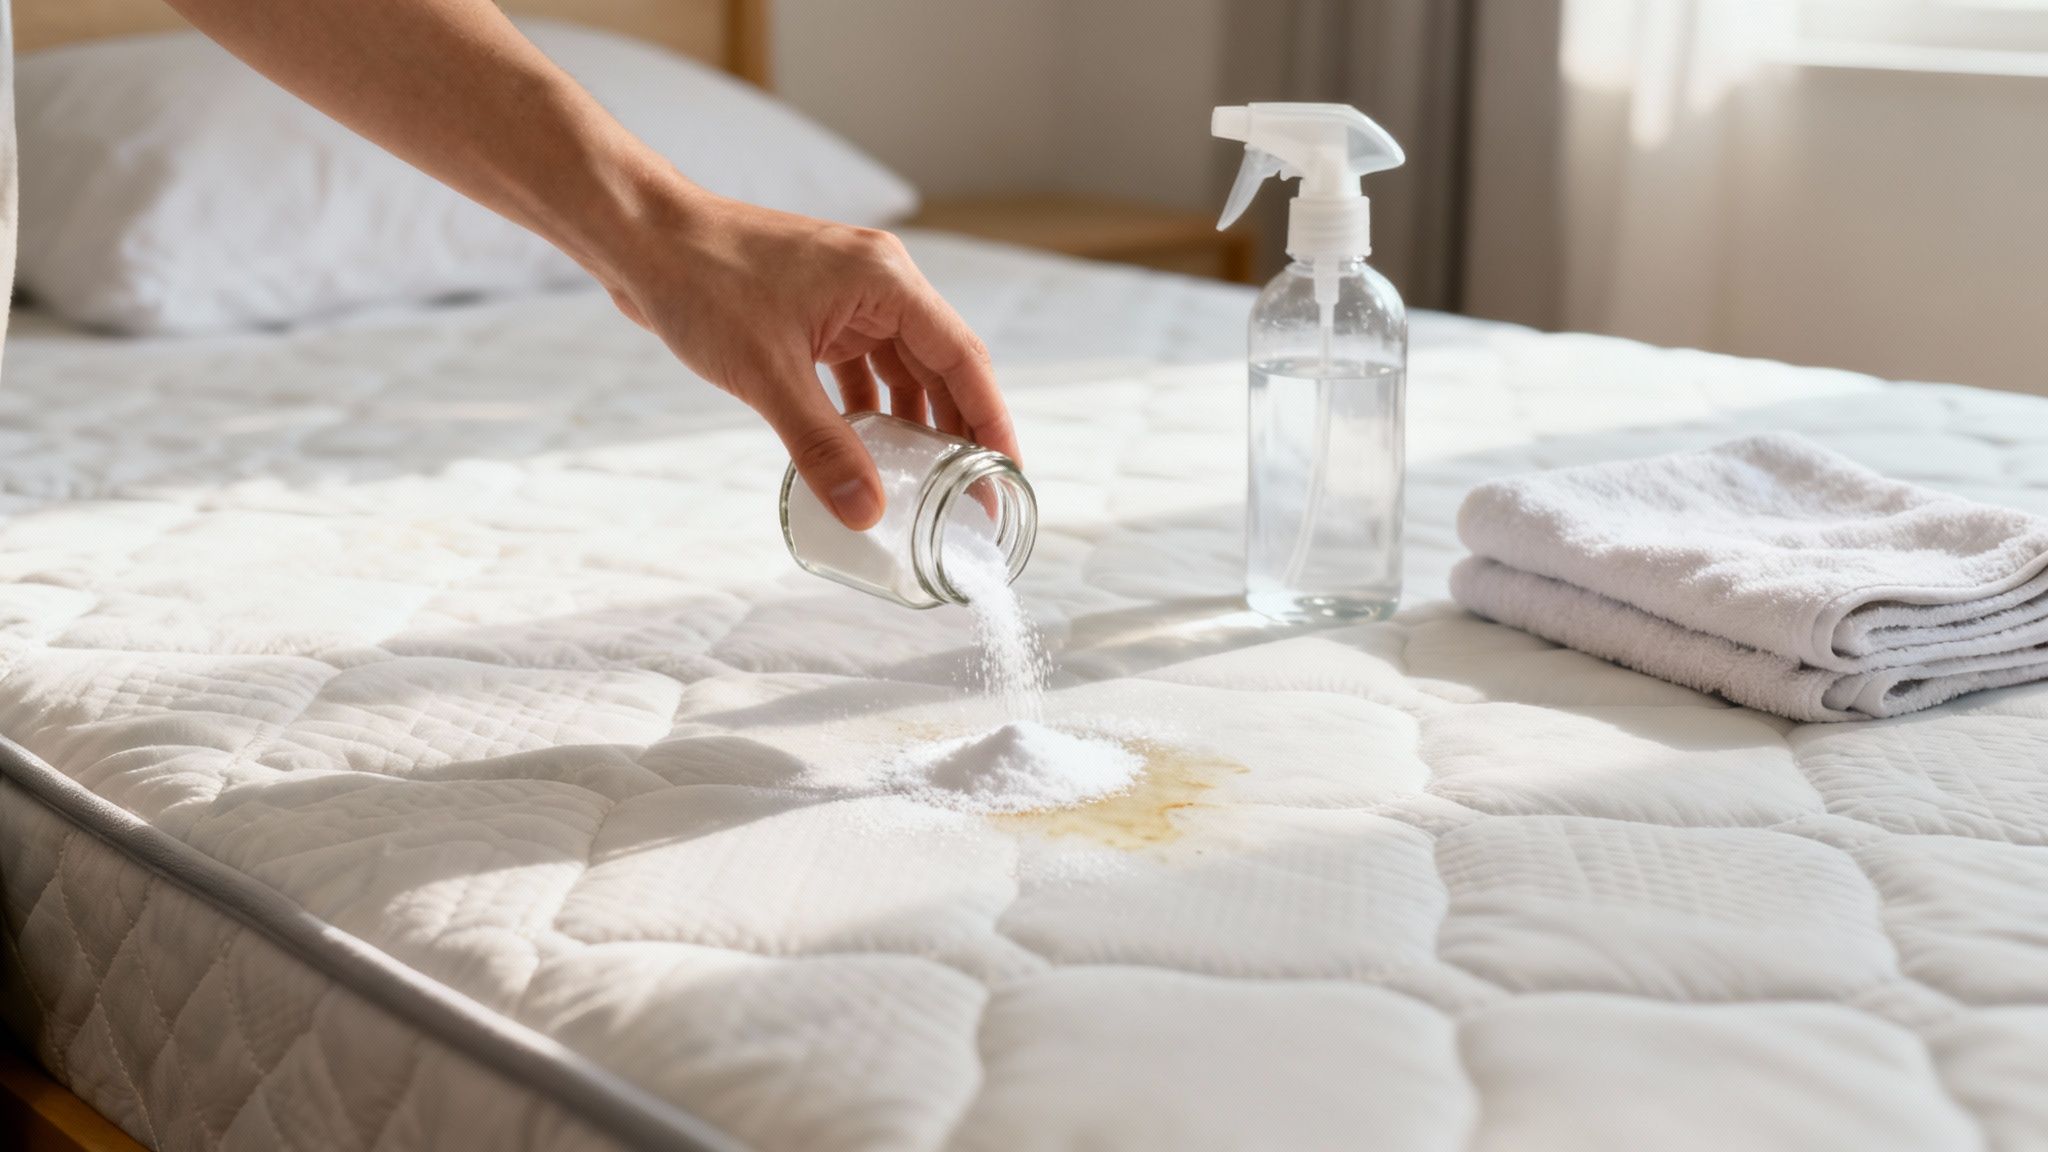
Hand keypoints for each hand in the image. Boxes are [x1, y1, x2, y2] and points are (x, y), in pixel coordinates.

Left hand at [601, 189, 1018, 529]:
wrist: (639, 238)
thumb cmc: (703, 282)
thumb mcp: (768, 375)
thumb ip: (821, 446)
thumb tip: (866, 512)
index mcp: (887, 281)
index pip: (963, 359)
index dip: (991, 422)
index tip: (1005, 476)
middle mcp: (878, 283)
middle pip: (939, 366)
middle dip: (957, 431)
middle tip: (969, 497)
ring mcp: (846, 296)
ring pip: (900, 368)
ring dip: (912, 422)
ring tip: (926, 483)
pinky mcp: (815, 311)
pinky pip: (861, 366)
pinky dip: (868, 408)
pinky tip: (868, 449)